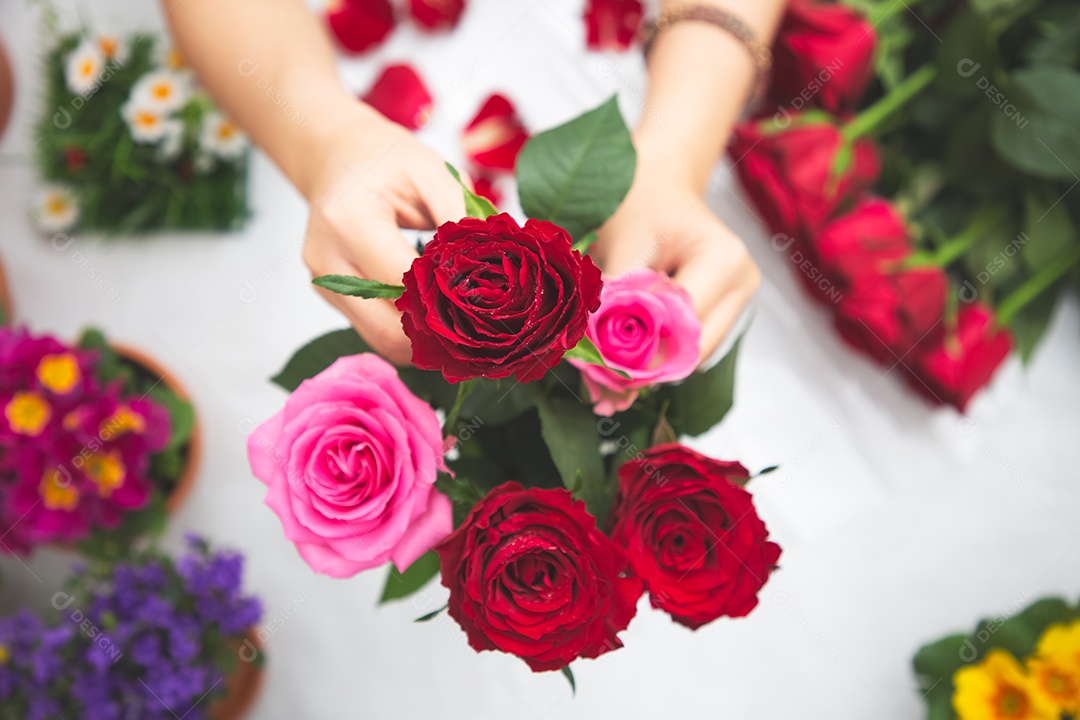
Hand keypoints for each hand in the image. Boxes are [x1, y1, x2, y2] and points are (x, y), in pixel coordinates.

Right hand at [300, 105, 464, 364]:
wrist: (337, 156)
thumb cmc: (387, 160)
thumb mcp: (432, 172)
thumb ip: (460, 217)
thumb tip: (496, 264)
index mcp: (350, 221)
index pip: (405, 284)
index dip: (450, 300)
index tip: (490, 304)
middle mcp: (327, 259)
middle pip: (389, 330)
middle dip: (438, 337)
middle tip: (484, 333)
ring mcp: (324, 283)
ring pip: (381, 341)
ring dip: (423, 342)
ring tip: (465, 330)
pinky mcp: (331, 297)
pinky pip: (375, 330)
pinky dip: (407, 332)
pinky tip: (437, 318)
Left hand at [591, 148, 759, 362]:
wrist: (657, 183)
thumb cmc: (638, 202)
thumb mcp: (621, 244)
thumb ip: (614, 300)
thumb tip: (597, 356)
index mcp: (723, 259)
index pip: (681, 325)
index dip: (641, 350)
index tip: (597, 365)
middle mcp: (742, 281)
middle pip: (694, 351)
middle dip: (647, 368)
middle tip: (601, 382)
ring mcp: (738, 297)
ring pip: (693, 356)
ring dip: (652, 365)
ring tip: (608, 368)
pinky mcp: (726, 309)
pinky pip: (691, 347)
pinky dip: (659, 355)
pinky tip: (627, 352)